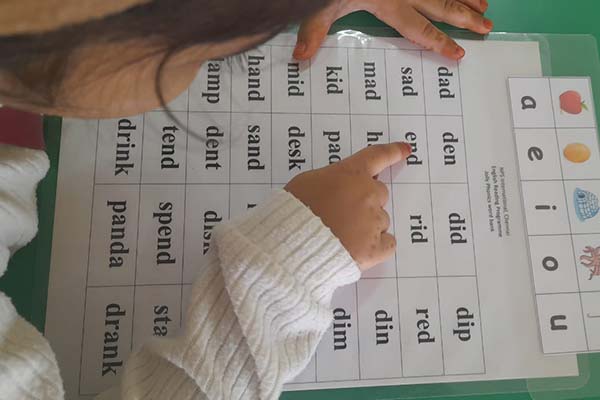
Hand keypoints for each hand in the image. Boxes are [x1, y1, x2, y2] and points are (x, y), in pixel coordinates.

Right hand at [285, 142, 410, 270]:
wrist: (292, 244)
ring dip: (366, 226)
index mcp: (351, 174)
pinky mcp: (375, 248)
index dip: (393, 152)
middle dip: (365, 201)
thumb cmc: (293, 212)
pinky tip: (359, 249)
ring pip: (380, 221)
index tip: (406, 150)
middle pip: (379, 194)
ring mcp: (374, 222)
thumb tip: (339, 187)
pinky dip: (377, 246)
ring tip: (340, 235)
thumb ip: (330, 179)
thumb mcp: (306, 182)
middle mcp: (368, 194)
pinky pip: (388, 244)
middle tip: (343, 213)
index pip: (377, 156)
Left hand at [293, 0, 492, 60]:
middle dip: (465, 18)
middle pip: (442, 4)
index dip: (439, 42)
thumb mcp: (321, 2)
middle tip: (488, 27)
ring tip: (485, 6)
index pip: (419, 27)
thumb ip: (313, 28)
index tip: (459, 53)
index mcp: (387, 1)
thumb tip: (300, 58)